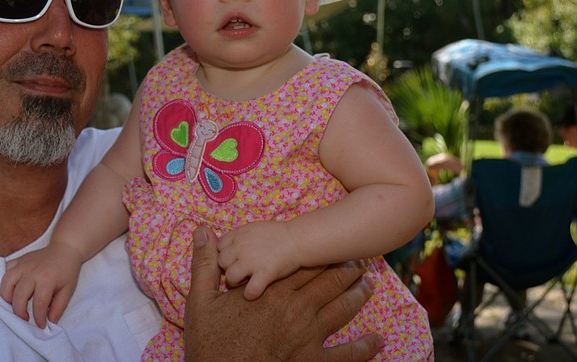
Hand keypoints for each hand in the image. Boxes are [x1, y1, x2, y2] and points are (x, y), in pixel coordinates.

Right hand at [0, 242, 82, 327]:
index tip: (40, 325)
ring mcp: (23, 264)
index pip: (39, 304)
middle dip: (19, 311)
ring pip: (7, 282)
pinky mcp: (19, 260)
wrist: (65, 249)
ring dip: (7, 297)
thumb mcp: (68, 290)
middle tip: (25, 318)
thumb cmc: (67, 271)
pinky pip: (6, 270)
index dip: (38, 318)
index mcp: (47, 279)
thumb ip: (59, 306)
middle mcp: (32, 271)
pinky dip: (6, 281)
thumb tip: (50, 321)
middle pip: (19, 295)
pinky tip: (12, 288)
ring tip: (14, 304)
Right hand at [185, 226, 382, 361]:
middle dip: (345, 270)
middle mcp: (295, 310)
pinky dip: (364, 347)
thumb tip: (202, 230)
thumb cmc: (211, 344)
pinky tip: (378, 340)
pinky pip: (346, 355)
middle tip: (360, 260)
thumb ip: (204, 264)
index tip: (334, 246)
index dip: (321, 254)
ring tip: (369, 284)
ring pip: (341, 309)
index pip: (303, 265)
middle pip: (327, 283)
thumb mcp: (200, 301)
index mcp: (272, 292)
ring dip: (358, 295)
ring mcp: (308, 337)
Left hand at [217, 220, 299, 298]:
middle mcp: (241, 247)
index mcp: (239, 235)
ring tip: (245, 281)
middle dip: (229, 267)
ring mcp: (252, 261)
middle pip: (222, 262)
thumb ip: (239, 237)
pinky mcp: (264, 273)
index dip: (225, 253)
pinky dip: (251, 294)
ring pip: (230, 277)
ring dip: (236, 281)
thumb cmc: (277, 234)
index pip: (219, 246)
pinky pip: (250, 290)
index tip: (234, 258)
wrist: (298, 239)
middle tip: (240, 270)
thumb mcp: (253, 229)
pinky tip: (254, 292)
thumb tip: (227, 247)